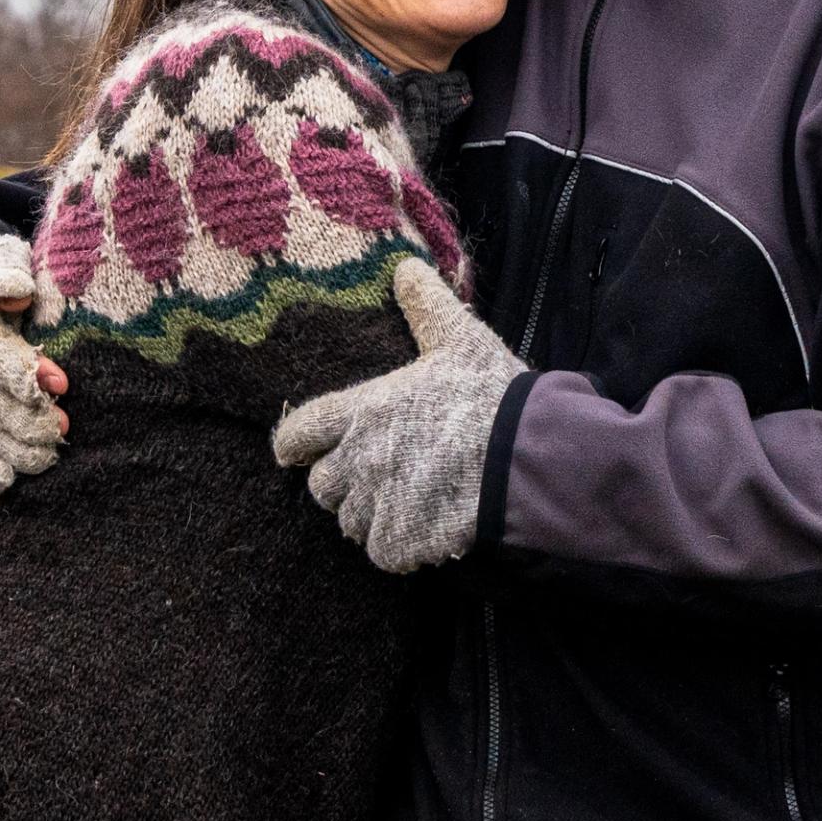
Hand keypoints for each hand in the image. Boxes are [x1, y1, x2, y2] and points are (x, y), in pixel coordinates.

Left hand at [271, 262, 524, 573]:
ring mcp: (377, 504)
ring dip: (372, 516)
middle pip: (321, 487)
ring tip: (407, 503)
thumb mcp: (458, 339)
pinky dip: (400, 547)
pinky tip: (427, 530)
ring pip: (350, 523)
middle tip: (378, 476)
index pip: (296, 433)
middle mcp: (358, 459)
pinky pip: (382, 553)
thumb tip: (405, 268)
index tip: (299, 450)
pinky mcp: (400, 541)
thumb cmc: (490, 395)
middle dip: (344, 483)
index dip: (295, 444)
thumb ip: (425, 306)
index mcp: (361, 410)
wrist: (526, 456)